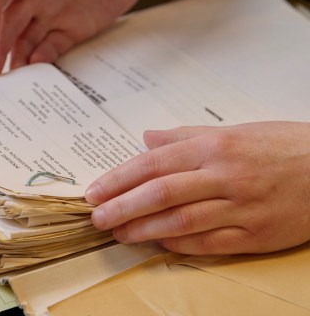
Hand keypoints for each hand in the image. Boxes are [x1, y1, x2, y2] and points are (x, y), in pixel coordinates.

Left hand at [85, 121, 309, 254]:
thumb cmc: (280, 146)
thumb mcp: (233, 131)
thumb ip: (184, 136)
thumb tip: (146, 138)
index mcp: (214, 146)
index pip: (154, 163)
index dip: (119, 179)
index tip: (95, 191)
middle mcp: (224, 175)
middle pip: (161, 193)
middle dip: (122, 207)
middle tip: (97, 217)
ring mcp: (241, 207)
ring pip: (181, 221)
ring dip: (143, 229)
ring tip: (119, 233)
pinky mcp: (255, 234)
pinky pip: (208, 243)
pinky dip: (178, 244)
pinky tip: (157, 242)